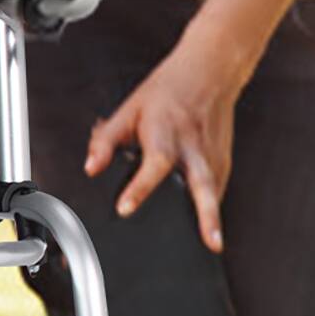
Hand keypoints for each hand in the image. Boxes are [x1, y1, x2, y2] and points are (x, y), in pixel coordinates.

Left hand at [84, 40, 243, 247]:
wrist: (208, 71)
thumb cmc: (167, 91)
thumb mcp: (129, 109)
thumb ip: (106, 140)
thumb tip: (90, 168)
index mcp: (166, 132)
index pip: (153, 163)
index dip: (138, 187)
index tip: (125, 208)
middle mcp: (192, 146)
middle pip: (202, 181)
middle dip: (206, 212)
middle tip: (209, 240)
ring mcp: (213, 154)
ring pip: (215, 188)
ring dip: (214, 217)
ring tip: (213, 243)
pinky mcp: (224, 160)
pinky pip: (217, 188)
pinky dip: (212, 208)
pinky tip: (206, 226)